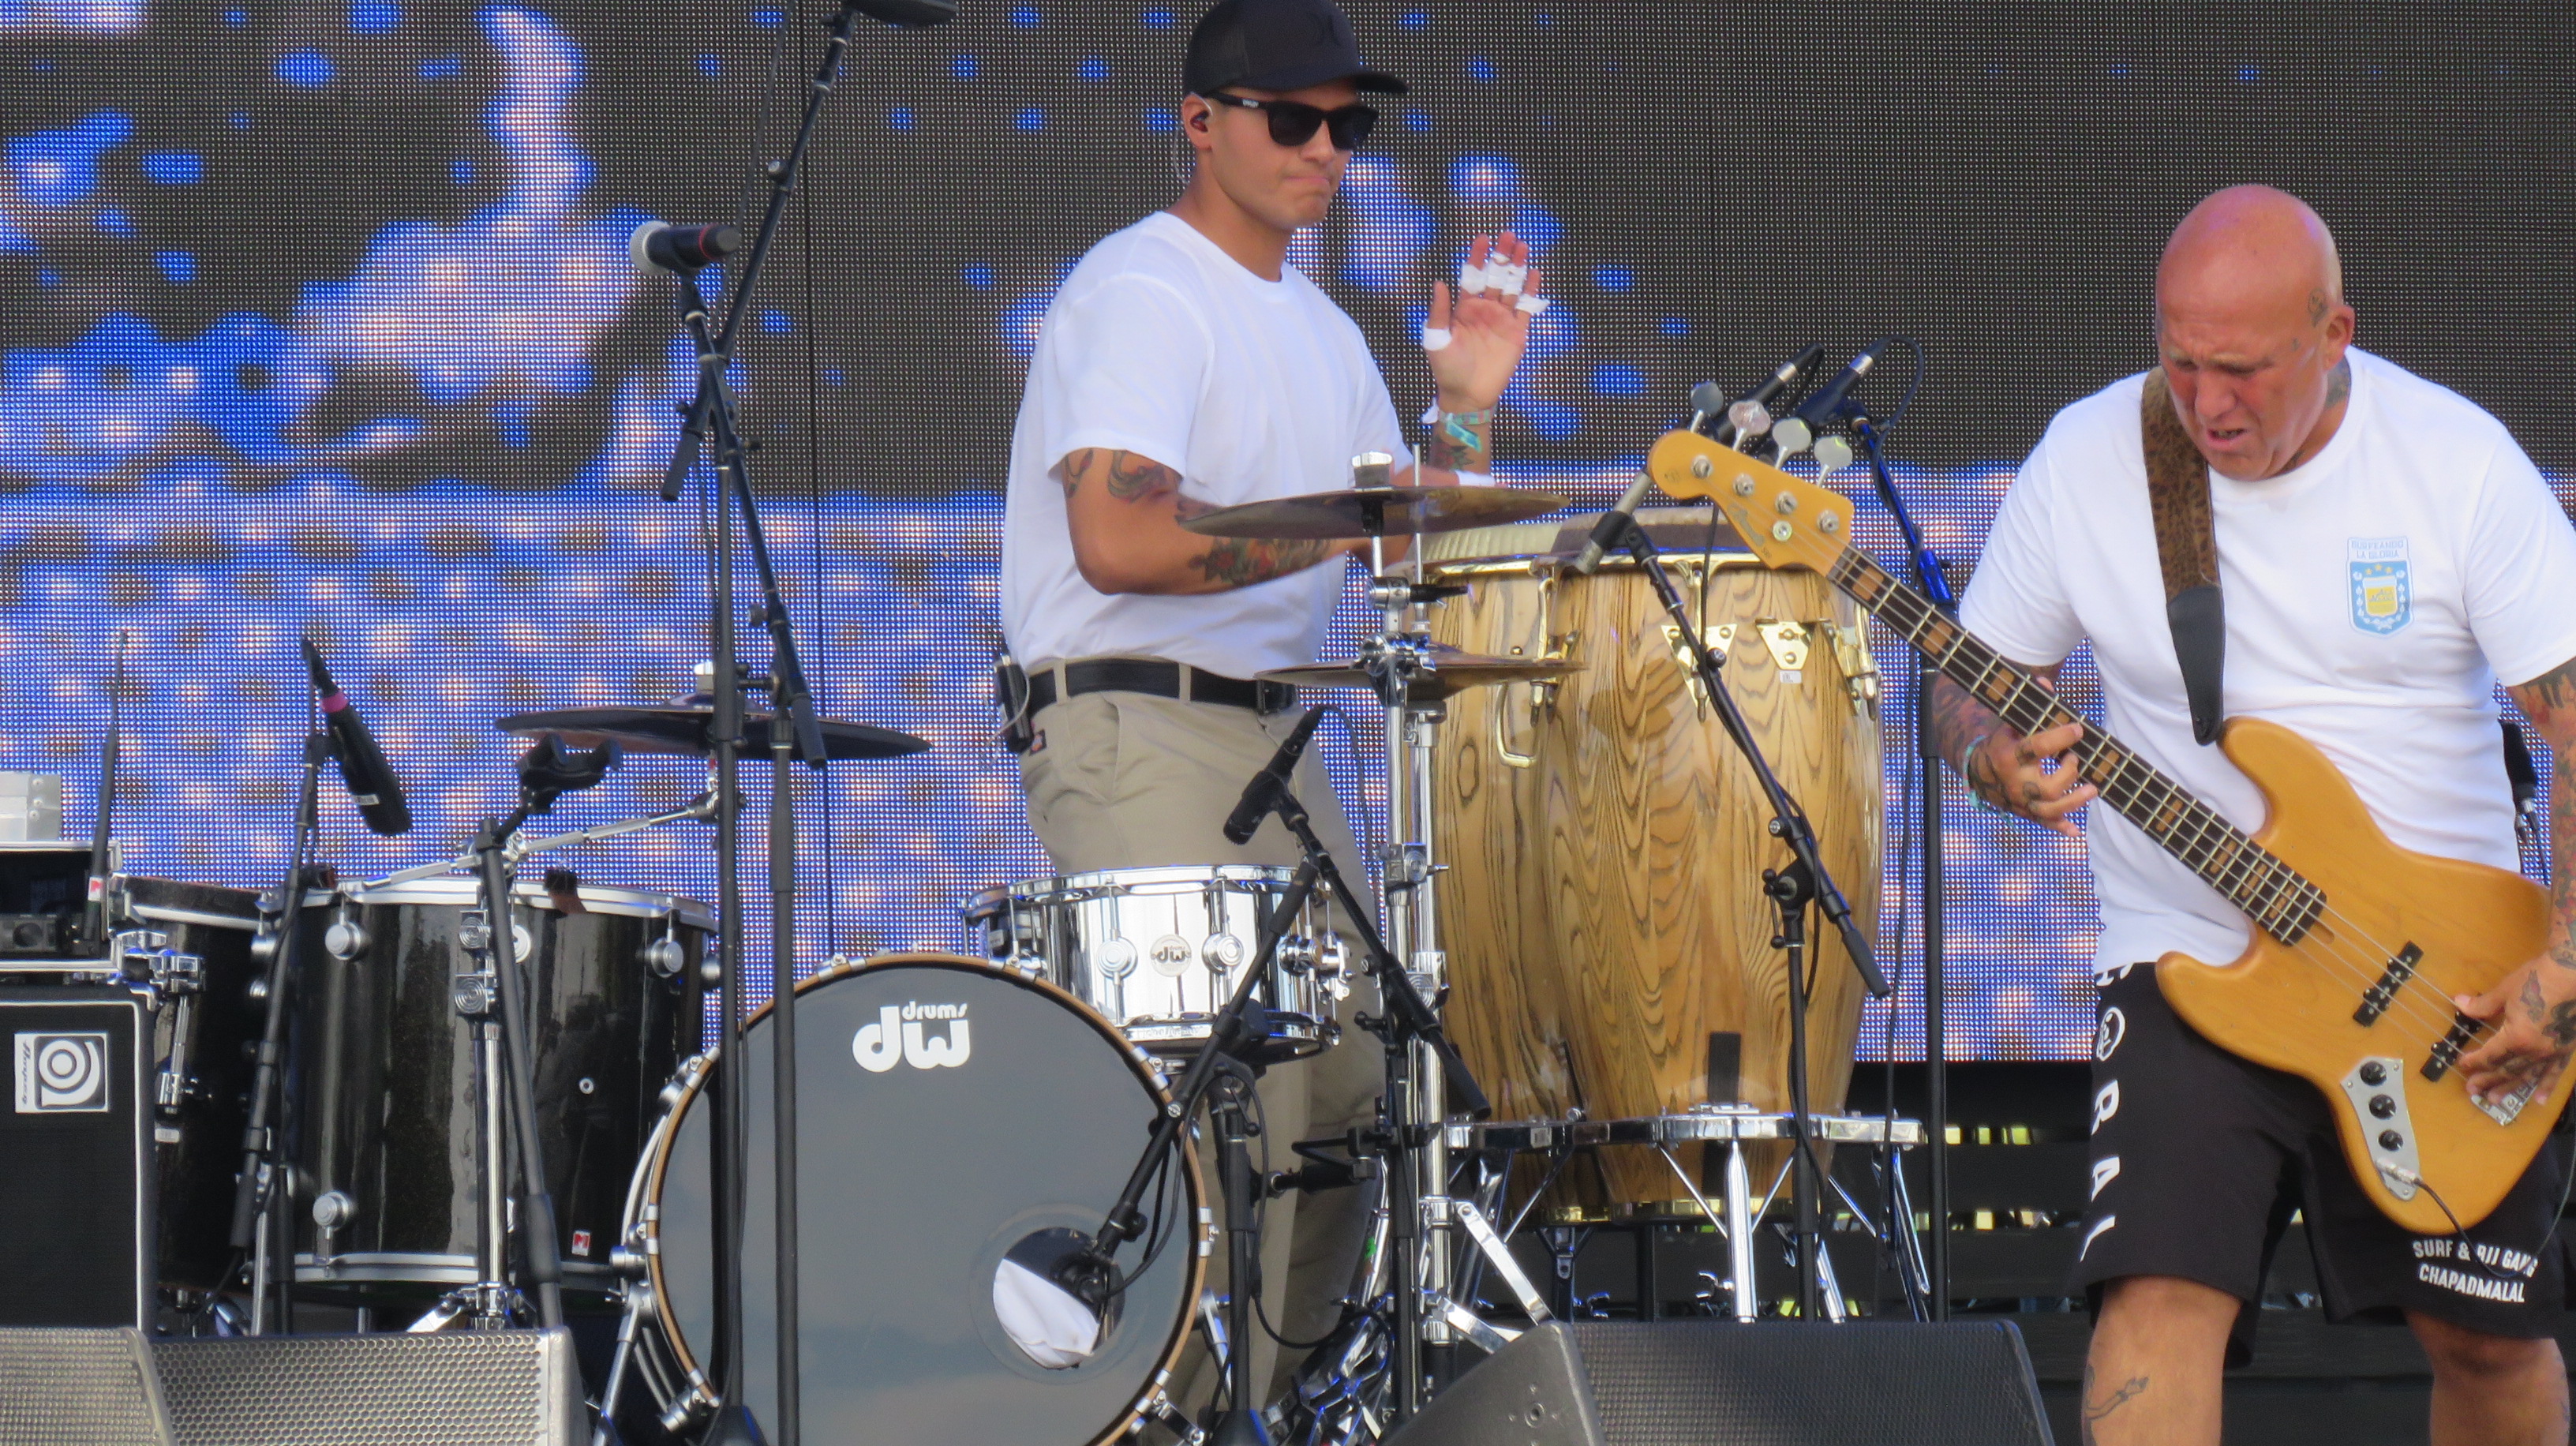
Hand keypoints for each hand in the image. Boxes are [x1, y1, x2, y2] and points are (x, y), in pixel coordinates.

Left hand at [1426, 232, 1540, 413]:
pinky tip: (1534, 273)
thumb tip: (1439, 282)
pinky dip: (1530, 290)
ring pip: (1512, 286)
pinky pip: (1525, 307)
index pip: (1472, 275)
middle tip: (1508, 235)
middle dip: (1501, 255)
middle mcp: (1484, 308)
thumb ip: (1439, 312)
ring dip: (1517, 267)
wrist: (1468, 394)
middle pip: (1495, 275)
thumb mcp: (1437, 339)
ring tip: (1522, 246)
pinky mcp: (1517, 332)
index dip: (1477, 257)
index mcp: (1464, 307)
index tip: (1483, 238)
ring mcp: (1502, 319)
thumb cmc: (1447, 368)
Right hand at [1964, 719, 2097, 837]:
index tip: (2078, 729)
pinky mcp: (2025, 812)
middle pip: (2047, 787)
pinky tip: (2074, 830)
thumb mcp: (2010, 724)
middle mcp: (2015, 782)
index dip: (2059, 738)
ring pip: (2049, 809)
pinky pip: (2043, 823)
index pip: (2036, 748)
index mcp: (2009, 756)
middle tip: (2074, 759)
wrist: (1979, 772)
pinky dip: (2059, 827)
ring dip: (2074, 802)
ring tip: (2092, 789)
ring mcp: (2020, 800)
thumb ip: (2030, 707)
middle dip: (2068, 774)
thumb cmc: (2003, 744)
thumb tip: (2045, 681)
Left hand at [2455, 957, 2575, 1108]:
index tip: (2462, 1064)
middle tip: (2472, 1090)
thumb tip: (2459, 1003)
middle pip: (2506, 1070)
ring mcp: (2553, 1052)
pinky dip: (2546, 1087)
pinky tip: (2538, 1100)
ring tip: (2494, 1099)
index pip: (2490, 1056)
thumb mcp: (2505, 992)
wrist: (2575, 973)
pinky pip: (2555, 1072)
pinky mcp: (2567, 1049)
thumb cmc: (2539, 979)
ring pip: (2527, 1076)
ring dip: (2509, 1088)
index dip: (2474, 1061)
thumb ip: (2481, 1005)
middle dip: (2487, 1080)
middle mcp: (2536, 1051)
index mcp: (2517, 1038)